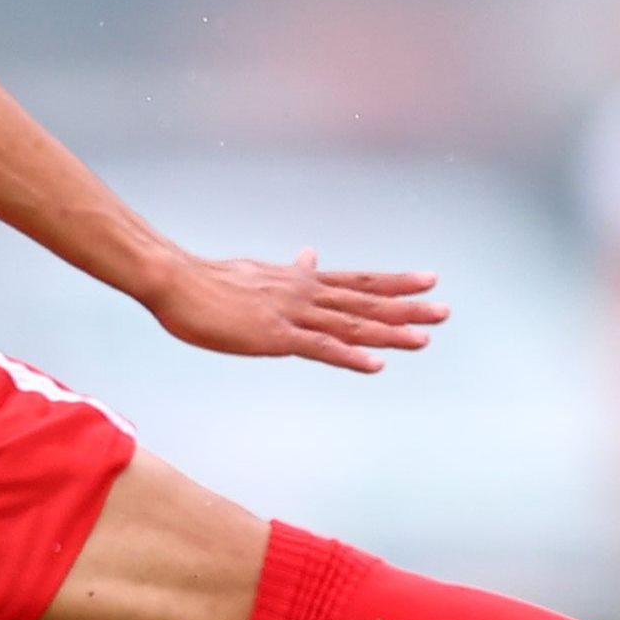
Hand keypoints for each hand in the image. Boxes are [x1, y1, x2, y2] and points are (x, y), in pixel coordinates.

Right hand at [147, 249, 446, 373]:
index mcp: (301, 281)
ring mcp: (291, 314)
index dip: (395, 282)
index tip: (429, 280)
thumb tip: (311, 254)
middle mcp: (305, 293)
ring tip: (426, 338)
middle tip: (445, 310)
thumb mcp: (259, 271)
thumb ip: (290, 270)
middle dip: (407, 306)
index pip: (359, 280)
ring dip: (390, 331)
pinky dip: (350, 355)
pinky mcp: (274, 337)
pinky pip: (319, 348)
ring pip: (351, 323)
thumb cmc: (209, 281)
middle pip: (365, 300)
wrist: (174, 281)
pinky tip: (376, 364)